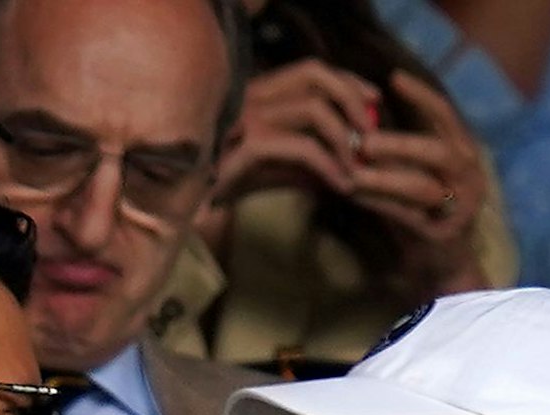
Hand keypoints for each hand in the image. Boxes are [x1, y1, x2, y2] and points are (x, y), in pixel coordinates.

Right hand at [208, 58, 378, 207]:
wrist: (176, 210)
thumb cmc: (216, 191)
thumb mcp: (267, 175)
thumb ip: (300, 168)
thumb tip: (338, 171)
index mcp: (253, 94)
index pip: (308, 70)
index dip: (346, 80)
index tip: (373, 101)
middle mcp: (248, 95)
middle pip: (314, 74)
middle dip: (352, 98)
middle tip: (372, 133)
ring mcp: (244, 116)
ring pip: (313, 108)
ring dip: (344, 138)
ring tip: (357, 168)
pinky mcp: (244, 145)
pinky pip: (300, 146)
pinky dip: (329, 165)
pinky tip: (341, 186)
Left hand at [347, 70, 489, 295]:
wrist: (442, 265)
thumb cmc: (424, 212)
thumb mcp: (415, 172)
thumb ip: (398, 149)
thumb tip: (360, 116)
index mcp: (464, 153)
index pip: (446, 115)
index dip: (421, 95)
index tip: (394, 78)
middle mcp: (469, 177)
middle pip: (437, 151)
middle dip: (399, 143)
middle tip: (364, 142)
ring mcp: (460, 208)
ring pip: (423, 187)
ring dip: (384, 178)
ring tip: (354, 173)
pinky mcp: (442, 235)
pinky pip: (408, 216)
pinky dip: (379, 205)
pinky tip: (354, 196)